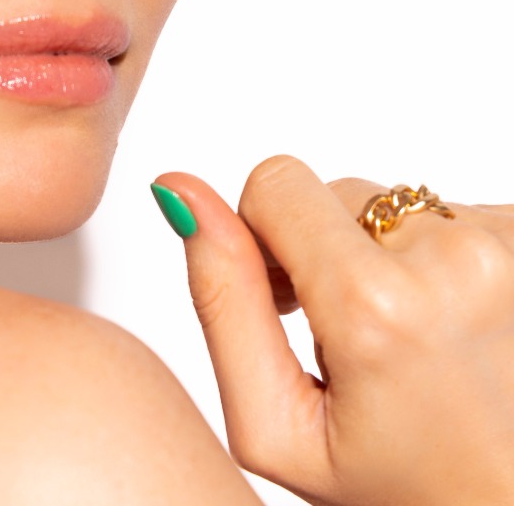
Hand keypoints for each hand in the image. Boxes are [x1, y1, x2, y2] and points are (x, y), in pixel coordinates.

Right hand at [155, 156, 513, 505]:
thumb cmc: (404, 488)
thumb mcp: (276, 426)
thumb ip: (220, 299)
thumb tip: (178, 189)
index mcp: (378, 305)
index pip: (274, 182)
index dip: (262, 239)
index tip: (291, 305)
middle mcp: (458, 259)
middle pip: (336, 193)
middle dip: (327, 252)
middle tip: (356, 339)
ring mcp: (509, 249)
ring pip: (395, 207)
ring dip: (389, 260)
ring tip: (412, 341)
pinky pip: (453, 217)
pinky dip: (440, 265)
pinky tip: (455, 330)